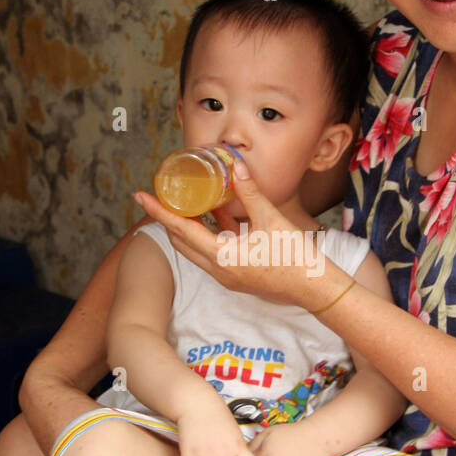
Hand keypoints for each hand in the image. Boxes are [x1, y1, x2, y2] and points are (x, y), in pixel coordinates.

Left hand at [133, 159, 328, 306]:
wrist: (315, 288)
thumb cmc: (295, 257)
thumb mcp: (271, 219)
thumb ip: (250, 193)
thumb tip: (236, 167)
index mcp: (222, 256)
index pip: (180, 229)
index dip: (158, 211)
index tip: (141, 195)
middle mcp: (219, 270)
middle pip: (181, 242)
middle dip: (169, 219)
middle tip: (163, 196)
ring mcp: (227, 277)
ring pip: (195, 250)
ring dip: (188, 228)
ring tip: (186, 203)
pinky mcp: (237, 278)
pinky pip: (212, 255)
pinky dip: (208, 236)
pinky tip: (216, 217)